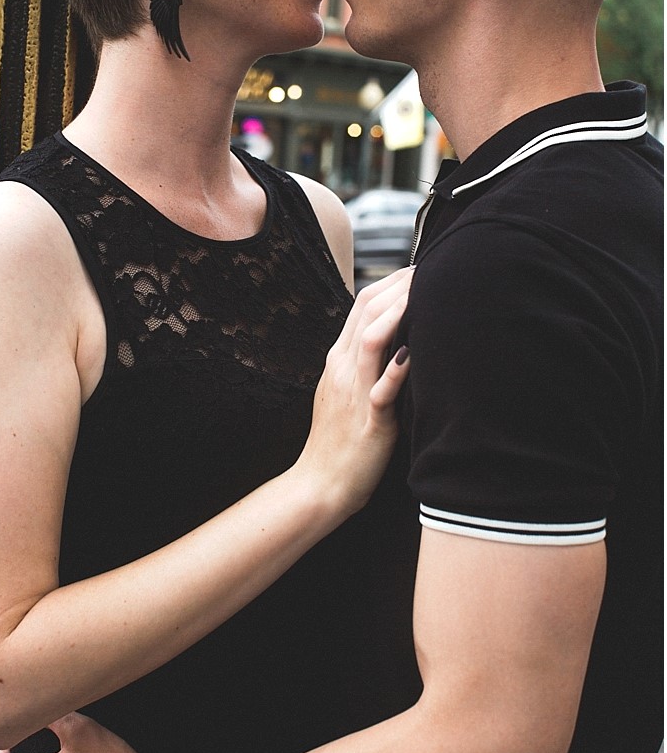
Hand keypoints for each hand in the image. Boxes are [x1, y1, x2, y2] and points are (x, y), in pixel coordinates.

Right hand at [291, 266, 412, 517]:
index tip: (421, 270)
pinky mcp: (368, 421)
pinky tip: (416, 353)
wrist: (320, 485)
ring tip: (428, 293)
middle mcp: (342, 369)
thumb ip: (366, 366)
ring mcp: (353, 393)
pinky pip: (381, 390)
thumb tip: (395, 343)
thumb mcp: (348, 394)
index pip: (362, 305)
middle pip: (367, 311)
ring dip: (400, 313)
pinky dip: (398, 370)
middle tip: (432, 268)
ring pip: (372, 340)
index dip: (392, 282)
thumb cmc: (341, 442)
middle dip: (401, 286)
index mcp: (338, 360)